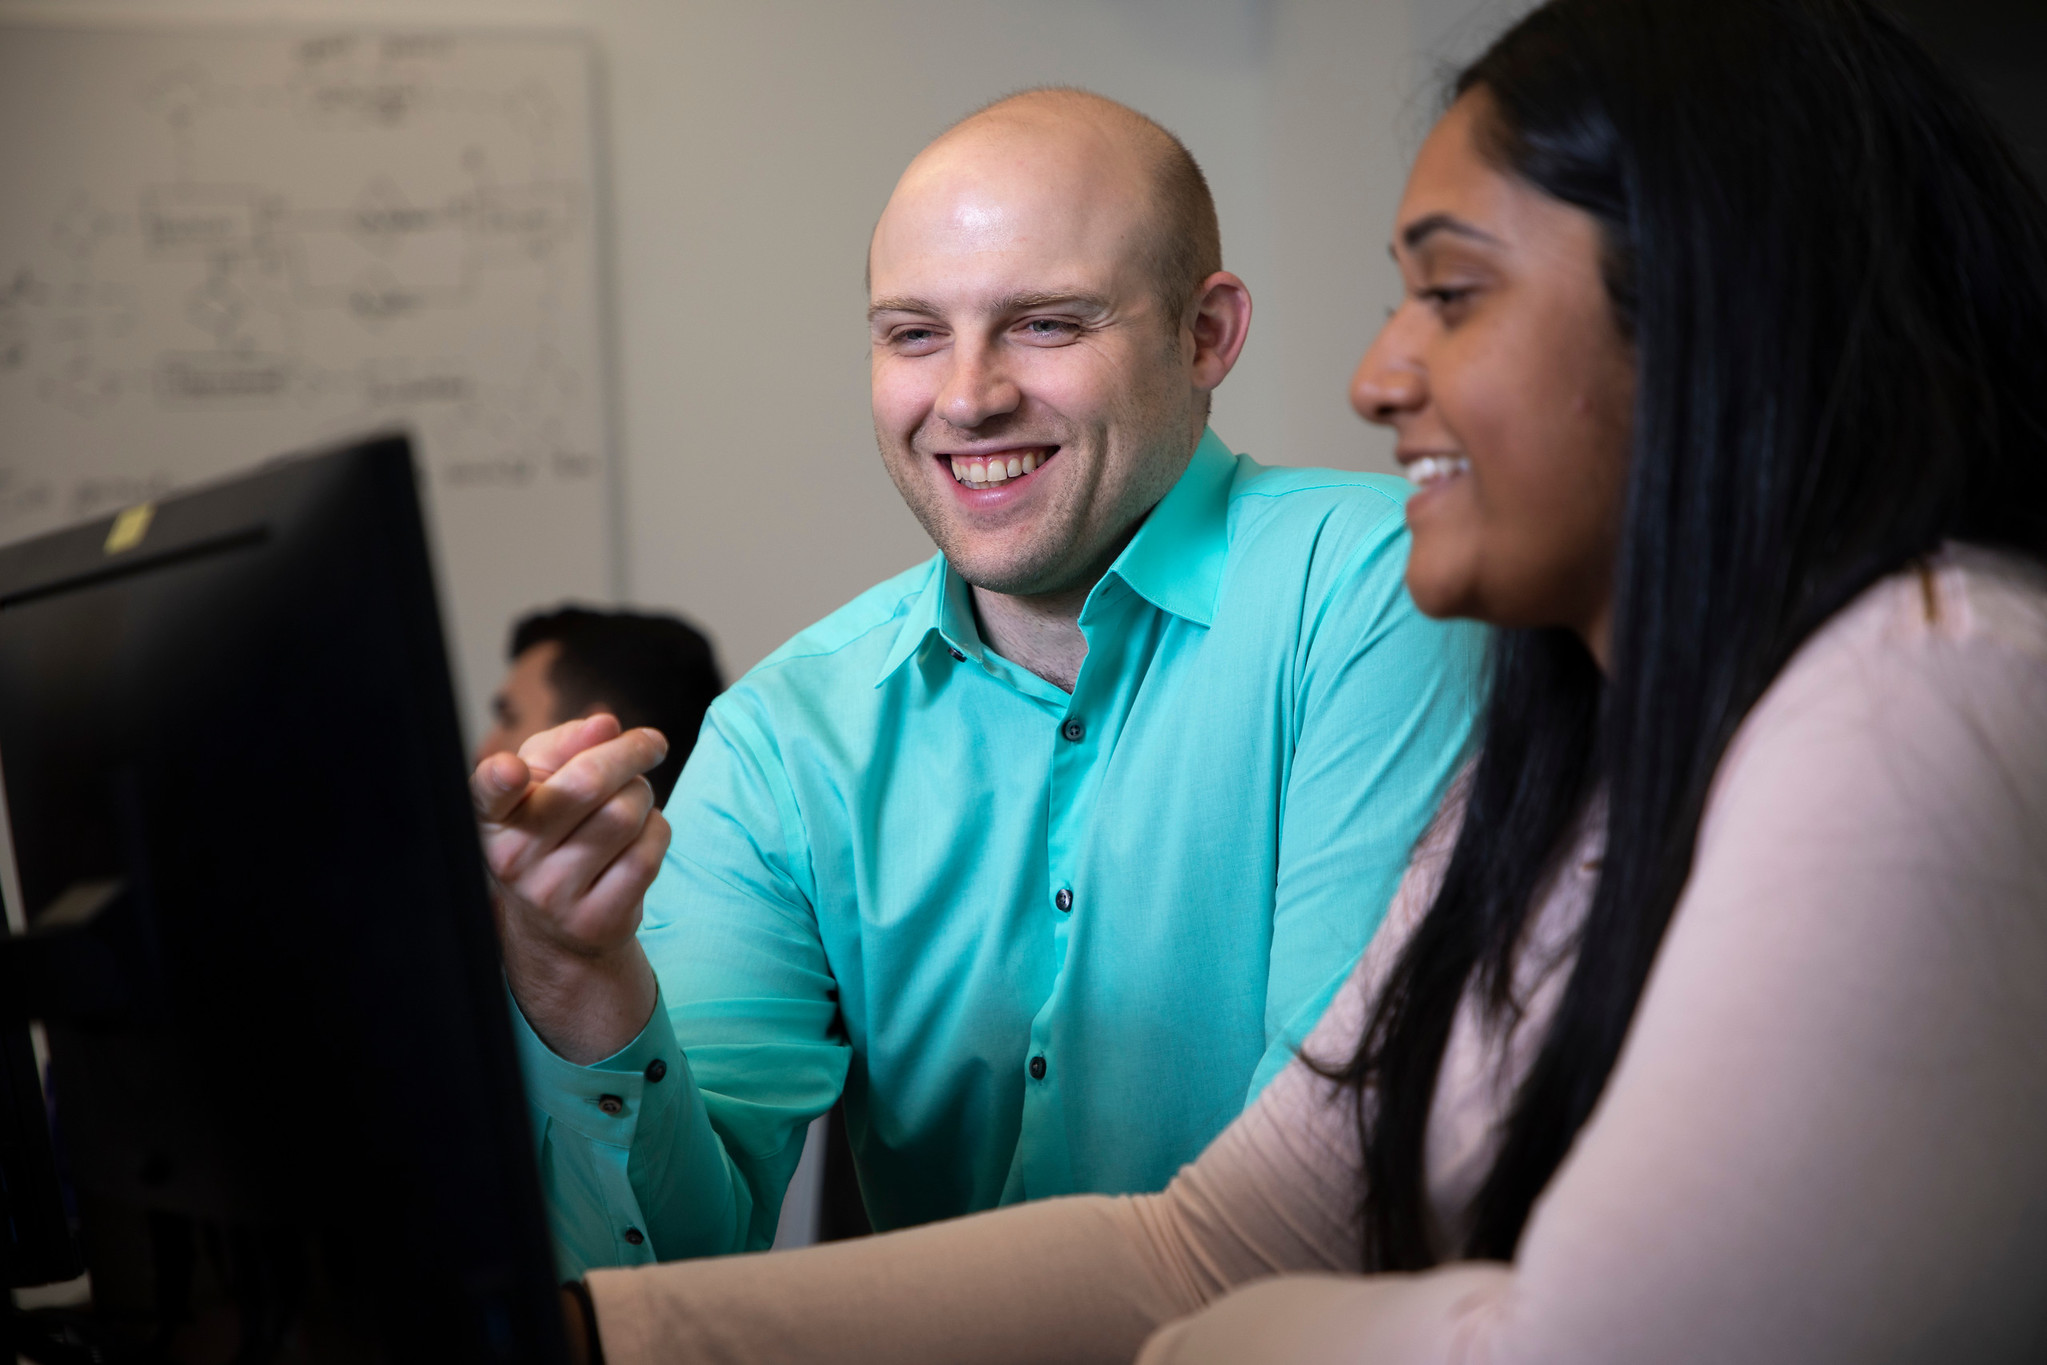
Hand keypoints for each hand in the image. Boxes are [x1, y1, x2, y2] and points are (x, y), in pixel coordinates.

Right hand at [474, 714, 668, 1061]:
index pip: (488, 794)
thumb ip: (566, 744)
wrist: (557, 927)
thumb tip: (604, 725)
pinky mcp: (595, 920)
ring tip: (635, 800)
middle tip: (651, 744)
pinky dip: (657, 831)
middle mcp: (512, 858)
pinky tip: (642, 835)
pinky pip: (648, 853)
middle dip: (630, 753)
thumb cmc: (551, 830)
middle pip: (587, 784)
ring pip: (625, 815)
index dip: (500, 779)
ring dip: (644, 795)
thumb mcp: (544, 782)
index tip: (512, 769)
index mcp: (490, 816)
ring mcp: (552, 895)